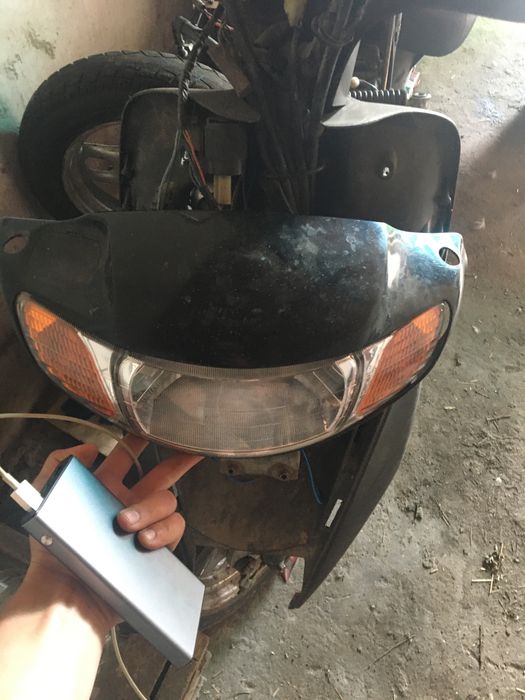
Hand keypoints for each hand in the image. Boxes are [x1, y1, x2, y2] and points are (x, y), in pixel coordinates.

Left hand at [26, 435, 201, 631]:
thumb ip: (57, 465)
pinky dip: (163, 531)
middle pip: (163, 474)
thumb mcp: (43, 500)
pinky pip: (174, 530)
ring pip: (167, 502)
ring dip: (151, 508)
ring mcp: (145, 527)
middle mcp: (129, 505)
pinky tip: (145, 540)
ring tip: (128, 524)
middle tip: (191, 450)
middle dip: (179, 459)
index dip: (140, 440)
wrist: (65, 596)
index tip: (150, 428)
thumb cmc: (51, 555)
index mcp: (105, 490)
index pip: (128, 456)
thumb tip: (88, 448)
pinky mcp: (156, 550)